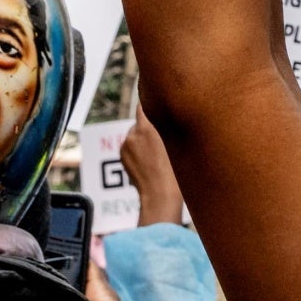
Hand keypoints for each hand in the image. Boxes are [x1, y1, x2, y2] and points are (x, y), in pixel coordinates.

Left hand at [119, 113, 182, 228]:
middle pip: (141, 122)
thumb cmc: (175, 171)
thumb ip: (168, 126)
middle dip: (149, 128)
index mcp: (148, 126)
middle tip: (163, 140)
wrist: (160, 195)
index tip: (158, 106)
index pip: (143, 105)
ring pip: (135, 135)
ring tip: (157, 156)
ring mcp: (125, 145)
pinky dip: (138, 150)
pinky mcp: (122, 155)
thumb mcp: (177, 143)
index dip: (151, 105)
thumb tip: (167, 115)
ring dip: (143, 140)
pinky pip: (131, 146)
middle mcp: (133, 133)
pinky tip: (149, 162)